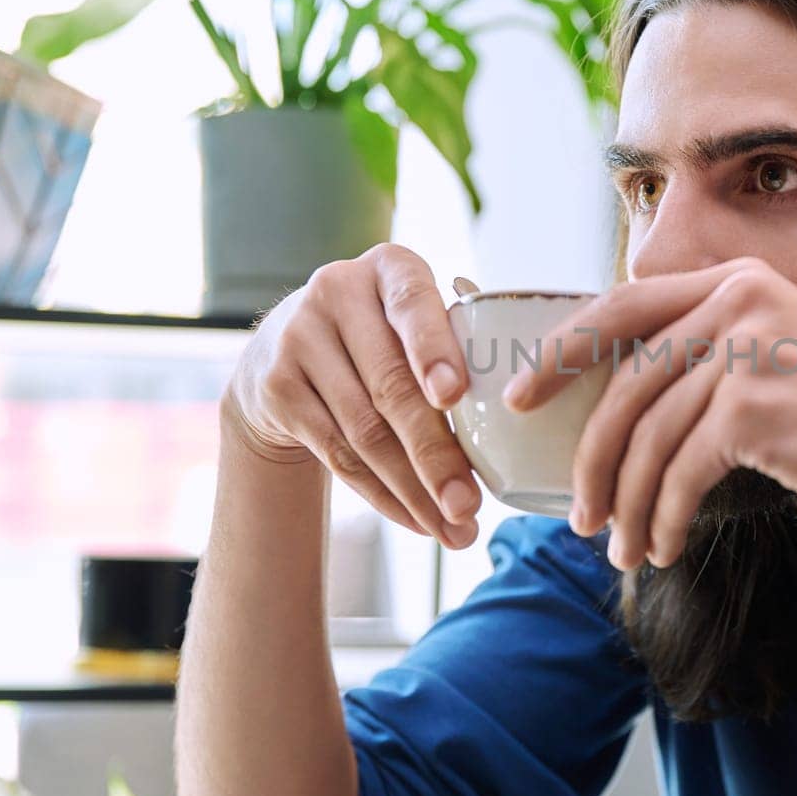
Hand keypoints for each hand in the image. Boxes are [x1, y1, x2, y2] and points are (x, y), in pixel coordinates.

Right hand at [222, 244, 480, 546]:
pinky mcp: (276, 388)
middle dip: (435, 454)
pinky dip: (383, 496)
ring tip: (454, 529)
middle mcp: (336, 292)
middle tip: (470, 504)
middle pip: (391, 386)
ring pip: (365, 432)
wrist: (283, 348)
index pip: (412, 303)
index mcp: (390, 267)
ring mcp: (298, 339)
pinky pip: (339, 456)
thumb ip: (459, 343)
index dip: (432, 350)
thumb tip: (521, 416)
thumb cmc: (385, 334)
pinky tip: (417, 520)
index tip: (453, 395)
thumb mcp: (414, 316)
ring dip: (414, 490)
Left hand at [503, 257, 796, 567]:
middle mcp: (738, 302)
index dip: (560, 354)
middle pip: (625, 387)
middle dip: (591, 459)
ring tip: (622, 549)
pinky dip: (663, 518)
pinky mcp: (754, 409)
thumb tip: (630, 401)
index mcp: (739, 283)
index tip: (518, 398)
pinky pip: (679, 474)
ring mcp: (746, 351)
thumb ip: (715, 359)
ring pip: (648, 439)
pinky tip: (664, 547)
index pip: (622, 307)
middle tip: (578, 516)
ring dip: (628, 505)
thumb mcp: (785, 363)